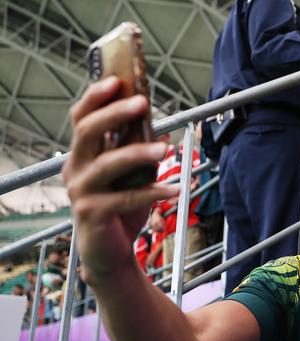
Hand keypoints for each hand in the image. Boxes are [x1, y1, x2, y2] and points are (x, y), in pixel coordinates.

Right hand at [63, 76, 178, 284]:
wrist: (109, 252)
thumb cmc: (119, 208)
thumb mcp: (132, 176)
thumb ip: (140, 153)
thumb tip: (163, 132)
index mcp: (82, 154)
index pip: (82, 117)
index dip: (96, 97)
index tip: (118, 80)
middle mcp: (75, 168)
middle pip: (87, 131)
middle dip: (115, 113)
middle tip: (142, 103)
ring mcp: (80, 191)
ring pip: (108, 164)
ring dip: (138, 152)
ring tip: (165, 149)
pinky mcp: (92, 213)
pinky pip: (125, 198)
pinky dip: (153, 192)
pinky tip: (175, 189)